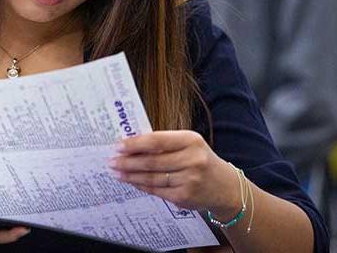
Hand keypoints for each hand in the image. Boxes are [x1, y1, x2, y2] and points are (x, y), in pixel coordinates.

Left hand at [108, 130, 242, 218]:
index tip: (118, 145)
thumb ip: (164, 143)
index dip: (135, 143)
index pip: (157, 140)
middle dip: (128, 161)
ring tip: (117, 172)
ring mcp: (189, 180)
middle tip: (112, 160)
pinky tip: (132, 181)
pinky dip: (141, 185)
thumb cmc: (200, 159)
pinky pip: (156, 190)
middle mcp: (192, 160)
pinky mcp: (184, 196)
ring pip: (152, 177)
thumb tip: (132, 144)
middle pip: (152, 161)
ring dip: (131, 175)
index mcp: (191, 140)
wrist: (224, 186)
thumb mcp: (188, 144)